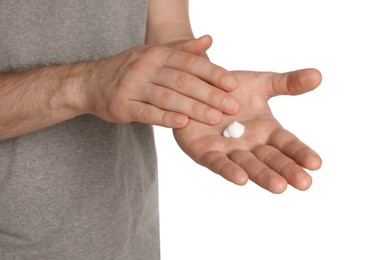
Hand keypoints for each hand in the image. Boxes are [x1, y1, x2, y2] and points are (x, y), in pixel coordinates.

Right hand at [81, 36, 239, 127]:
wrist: (90, 82)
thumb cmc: (129, 70)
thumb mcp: (154, 54)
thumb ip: (182, 50)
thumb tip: (208, 40)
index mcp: (157, 54)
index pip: (190, 62)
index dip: (213, 73)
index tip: (233, 85)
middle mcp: (145, 66)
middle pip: (183, 81)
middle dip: (210, 94)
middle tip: (232, 106)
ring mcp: (133, 86)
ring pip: (168, 97)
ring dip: (194, 108)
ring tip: (215, 118)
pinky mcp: (123, 105)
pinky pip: (147, 113)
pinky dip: (166, 118)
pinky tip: (183, 123)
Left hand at [173, 69, 321, 192]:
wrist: (197, 86)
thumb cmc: (230, 90)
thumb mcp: (261, 83)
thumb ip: (287, 83)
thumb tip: (318, 75)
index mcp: (266, 131)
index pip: (287, 144)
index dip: (301, 153)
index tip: (317, 164)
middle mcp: (249, 144)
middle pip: (271, 159)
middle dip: (286, 170)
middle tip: (305, 184)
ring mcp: (227, 150)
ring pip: (247, 164)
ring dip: (262, 175)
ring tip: (279, 186)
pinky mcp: (204, 152)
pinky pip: (217, 162)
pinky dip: (229, 170)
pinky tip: (241, 179)